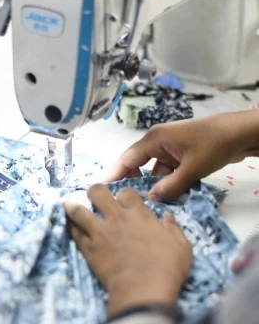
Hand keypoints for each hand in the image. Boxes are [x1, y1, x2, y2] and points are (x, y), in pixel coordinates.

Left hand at [63, 185, 191, 316]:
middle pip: (98, 192)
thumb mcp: (181, 247)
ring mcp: (99, 232)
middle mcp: (116, 218)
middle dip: (95, 190)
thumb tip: (168, 217)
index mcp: (138, 214)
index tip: (123, 199)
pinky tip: (67, 223)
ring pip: (79, 211)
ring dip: (72, 205)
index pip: (125, 192)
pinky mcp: (89, 248)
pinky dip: (70, 226)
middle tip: (94, 195)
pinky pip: (74, 232)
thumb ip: (173, 229)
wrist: (143, 289)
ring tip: (67, 202)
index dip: (123, 194)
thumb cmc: (166, 268)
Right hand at [103, 110, 258, 200]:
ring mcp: (168, 149)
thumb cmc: (213, 144)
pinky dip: (166, 183)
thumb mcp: (191, 168)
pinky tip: (167, 198)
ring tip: (145, 205)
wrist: (239, 133)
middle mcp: (156, 143)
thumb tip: (151, 199)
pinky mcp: (179, 155)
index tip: (99, 187)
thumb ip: (170, 186)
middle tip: (122, 202)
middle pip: (137, 164)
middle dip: (132, 182)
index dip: (113, 174)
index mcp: (154, 139)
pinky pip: (166, 171)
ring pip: (153, 171)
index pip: (127, 159)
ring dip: (153, 186)